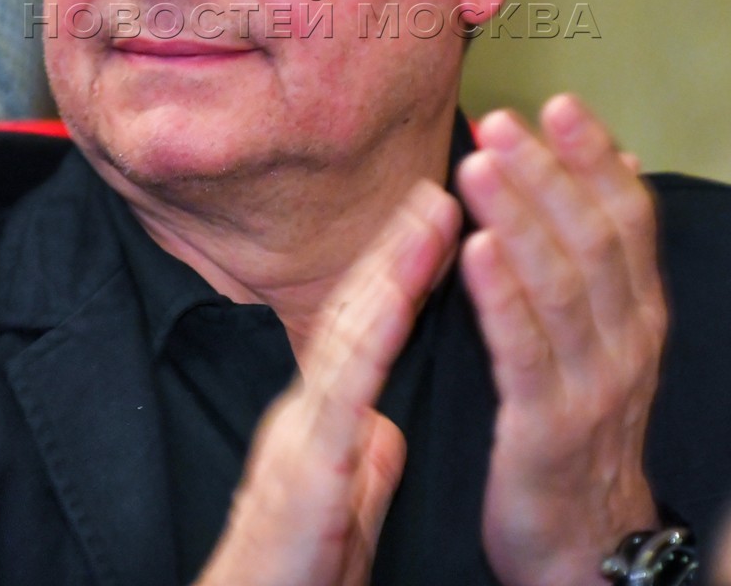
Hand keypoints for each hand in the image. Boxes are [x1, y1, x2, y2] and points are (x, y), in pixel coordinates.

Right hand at [195, 182, 460, 585]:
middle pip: (357, 312)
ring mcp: (302, 432)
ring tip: (428, 214)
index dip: (398, 273)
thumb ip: (363, 462)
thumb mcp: (342, 509)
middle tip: (436, 184)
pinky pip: (345, 391)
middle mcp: (308, 411)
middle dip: (397, 246)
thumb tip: (387, 428)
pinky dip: (374, 336)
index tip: (434, 222)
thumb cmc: (294, 573)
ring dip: (391, 267)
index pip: (366, 330)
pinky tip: (399, 296)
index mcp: (323, 421)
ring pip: (350, 333)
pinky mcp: (307, 466)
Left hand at [457, 96, 666, 585]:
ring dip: (520, 217)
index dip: (595, 159)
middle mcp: (627, 342)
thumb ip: (605, 256)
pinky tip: (475, 251)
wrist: (584, 546)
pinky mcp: (547, 429)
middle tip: (501, 119)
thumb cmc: (581, 428)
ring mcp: (592, 386)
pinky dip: (503, 297)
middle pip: (592, 240)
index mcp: (639, 314)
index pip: (628, 218)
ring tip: (481, 164)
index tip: (559, 103)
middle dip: (548, 173)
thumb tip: (622, 160)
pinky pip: (525, 353)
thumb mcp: (608, 337)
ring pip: (560, 285)